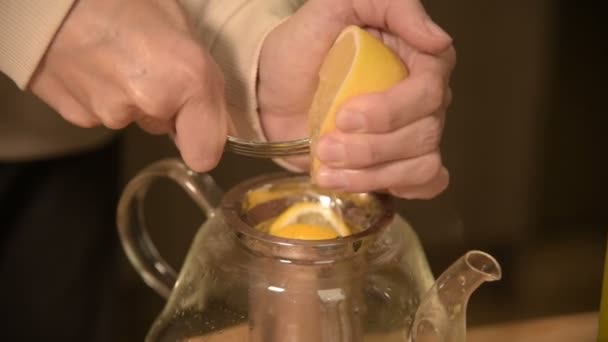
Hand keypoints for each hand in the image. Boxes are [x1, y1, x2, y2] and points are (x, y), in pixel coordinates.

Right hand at [29, 0, 228, 171]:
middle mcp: (151, 103)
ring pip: (132, 117)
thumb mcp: (178, 22)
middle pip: (167, 126)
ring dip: (129, 95)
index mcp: (186, 77)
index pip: (205, 153)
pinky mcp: (76, 114)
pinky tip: (91, 62)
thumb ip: (202, 76)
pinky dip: (99, 93)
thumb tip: (217, 116)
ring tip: (114, 54)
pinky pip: (101, 112)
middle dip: (165, 104)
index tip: (200, 126)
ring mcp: (109, 112)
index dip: (205, 140)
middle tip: (148, 61)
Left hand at [258, 0, 455, 198]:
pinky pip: (422, 184)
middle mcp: (422, 98)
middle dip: (371, 147)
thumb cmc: (302, 48)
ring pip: (420, 165)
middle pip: (425, 133)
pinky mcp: (396, 162)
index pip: (429, 89)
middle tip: (327, 144)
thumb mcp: (336, 6)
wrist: (271, 89)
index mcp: (416, 58)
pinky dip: (391, 185)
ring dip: (371, 173)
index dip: (391, 110)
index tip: (345, 116)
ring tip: (327, 164)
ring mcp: (411, 133)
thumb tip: (438, 40)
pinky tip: (354, 179)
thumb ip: (390, 5)